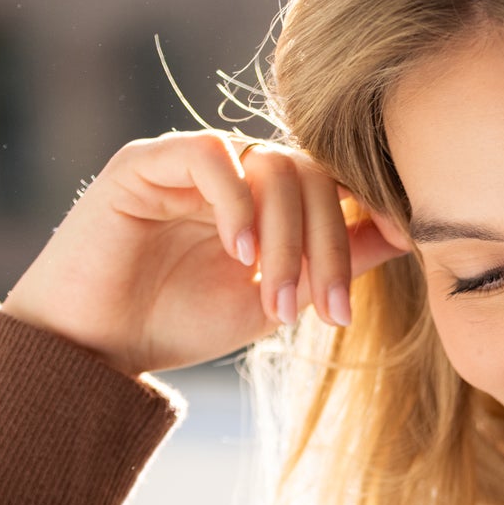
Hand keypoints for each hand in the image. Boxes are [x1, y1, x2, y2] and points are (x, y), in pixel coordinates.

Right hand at [0, 131, 405, 376]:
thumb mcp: (274, 299)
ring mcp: (189, 162)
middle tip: (328, 312)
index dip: (370, 206)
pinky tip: (238, 255)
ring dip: (286, 241)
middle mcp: (232, 170)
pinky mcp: (143, 163)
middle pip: (311, 175)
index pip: (333, 181)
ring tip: (273, 302)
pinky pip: (209, 155)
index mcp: (265, 198)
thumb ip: (333, 262)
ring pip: (271, 167)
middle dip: (328, 247)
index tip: (408, 242)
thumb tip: (403, 231)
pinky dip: (236, 203)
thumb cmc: (177, 323)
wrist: (95, 349)